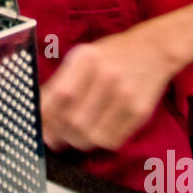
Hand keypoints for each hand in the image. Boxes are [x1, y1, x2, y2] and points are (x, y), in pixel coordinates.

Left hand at [40, 27, 181, 152]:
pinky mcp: (140, 111)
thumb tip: (41, 114)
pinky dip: (98, 143)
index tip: (38, 125)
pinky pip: (113, 140)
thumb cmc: (112, 54)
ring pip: (92, 135)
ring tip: (71, 137)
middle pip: (75, 120)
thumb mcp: (83, 55)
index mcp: (87, 58)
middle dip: (58, 134)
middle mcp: (107, 75)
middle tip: (53, 138)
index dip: (45, 116)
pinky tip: (92, 135)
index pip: (60, 94)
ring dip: (76, 141)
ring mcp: (126, 95)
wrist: (154, 49)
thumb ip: (61, 81)